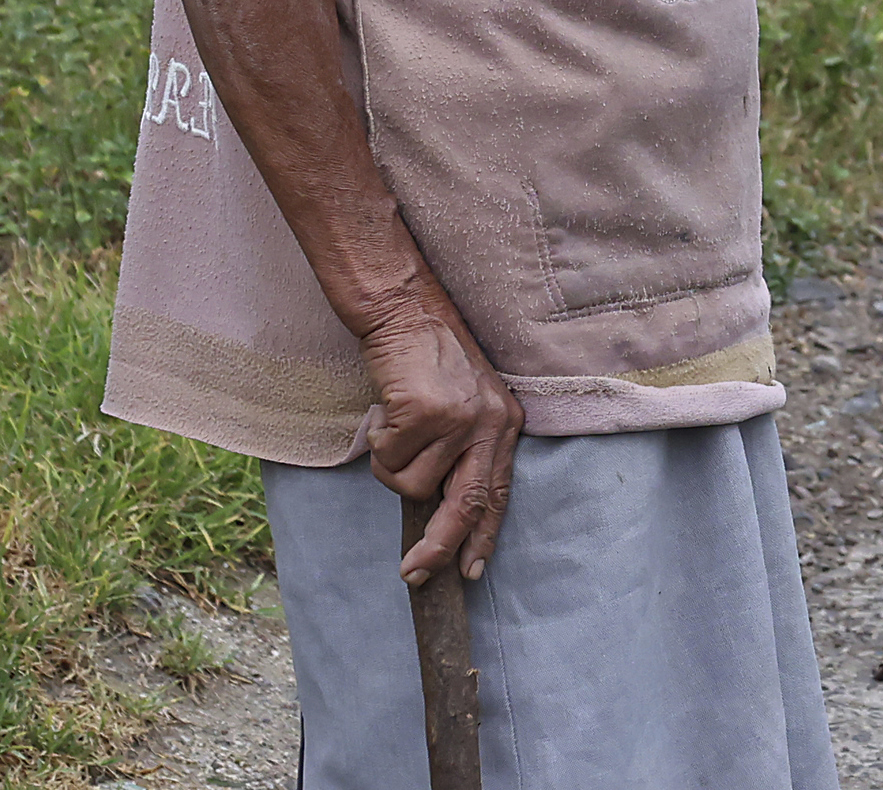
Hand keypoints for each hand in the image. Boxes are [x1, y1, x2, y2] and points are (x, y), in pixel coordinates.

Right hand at [359, 288, 524, 584]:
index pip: (499, 493)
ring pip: (413, 485)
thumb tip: (440, 511)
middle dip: (439, 546)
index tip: (471, 571)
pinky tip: (384, 414)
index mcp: (504, 424)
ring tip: (393, 428)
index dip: (484, 536)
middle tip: (413, 572)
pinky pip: (389, 459)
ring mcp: (458, 419)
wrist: (406, 310)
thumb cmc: (430, 359)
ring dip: (392, 466)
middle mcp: (489, 424)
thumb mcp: (466, 403)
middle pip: (467, 505)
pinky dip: (378, 443)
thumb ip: (463, 451)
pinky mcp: (425, 413)